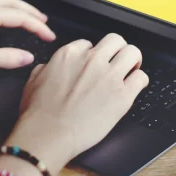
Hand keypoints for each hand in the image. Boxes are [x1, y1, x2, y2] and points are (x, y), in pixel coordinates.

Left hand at [0, 0, 55, 74]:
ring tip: (25, 16)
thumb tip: (26, 57)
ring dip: (15, 7)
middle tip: (44, 22)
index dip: (37, 26)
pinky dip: (0, 7)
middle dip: (30, 11)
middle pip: (11, 2)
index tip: (49, 36)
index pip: (19, 16)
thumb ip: (3, 58)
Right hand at [4, 34, 148, 175]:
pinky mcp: (123, 95)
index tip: (94, 65)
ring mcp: (109, 76)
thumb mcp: (34, 80)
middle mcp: (91, 60)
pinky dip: (140, 81)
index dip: (93, 55)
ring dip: (133, 61)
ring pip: (133, 53)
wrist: (48, 134)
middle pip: (116, 41)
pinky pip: (142, 78)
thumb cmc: (38, 113)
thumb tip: (50, 67)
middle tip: (117, 62)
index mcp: (70, 54)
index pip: (89, 44)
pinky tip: (134, 88)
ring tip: (130, 71)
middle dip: (117, 51)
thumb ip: (46, 67)